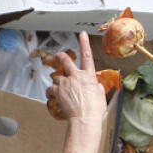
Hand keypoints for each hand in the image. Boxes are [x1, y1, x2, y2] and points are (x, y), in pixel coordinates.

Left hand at [52, 32, 105, 152]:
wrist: (85, 117)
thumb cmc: (94, 110)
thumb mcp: (101, 96)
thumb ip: (97, 88)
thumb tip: (96, 88)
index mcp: (89, 76)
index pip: (87, 55)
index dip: (84, 43)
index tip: (82, 35)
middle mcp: (76, 76)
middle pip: (65, 60)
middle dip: (61, 57)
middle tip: (59, 56)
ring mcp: (66, 83)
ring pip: (57, 77)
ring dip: (57, 82)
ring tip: (60, 90)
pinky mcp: (58, 91)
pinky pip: (50, 88)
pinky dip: (51, 92)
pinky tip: (53, 96)